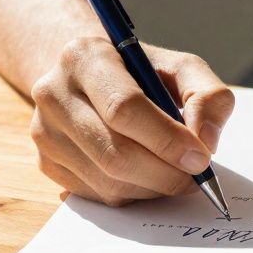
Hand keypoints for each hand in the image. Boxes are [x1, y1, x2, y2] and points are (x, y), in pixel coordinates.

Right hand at [28, 37, 233, 205]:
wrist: (88, 77)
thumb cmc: (139, 73)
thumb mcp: (180, 67)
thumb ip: (208, 95)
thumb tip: (206, 141)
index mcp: (84, 57)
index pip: (123, 108)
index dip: (167, 139)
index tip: (200, 158)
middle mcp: (54, 93)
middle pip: (115, 153)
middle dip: (166, 173)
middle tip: (196, 176)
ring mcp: (44, 132)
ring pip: (108, 181)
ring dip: (153, 187)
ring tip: (175, 172)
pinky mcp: (46, 163)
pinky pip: (98, 195)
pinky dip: (134, 194)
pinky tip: (146, 174)